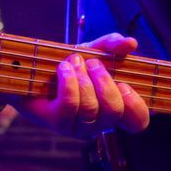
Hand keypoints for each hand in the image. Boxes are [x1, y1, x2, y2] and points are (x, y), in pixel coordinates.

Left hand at [19, 35, 150, 136]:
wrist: (32, 71)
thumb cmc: (70, 65)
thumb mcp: (93, 51)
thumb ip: (112, 46)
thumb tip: (131, 43)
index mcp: (114, 108)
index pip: (138, 122)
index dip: (137, 105)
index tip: (124, 83)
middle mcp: (98, 123)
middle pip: (114, 112)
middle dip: (104, 81)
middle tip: (92, 63)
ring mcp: (77, 127)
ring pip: (91, 108)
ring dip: (83, 78)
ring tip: (74, 61)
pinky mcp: (57, 123)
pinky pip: (70, 105)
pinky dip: (69, 81)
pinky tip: (64, 68)